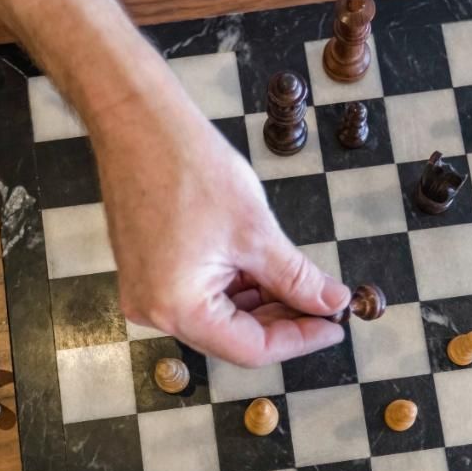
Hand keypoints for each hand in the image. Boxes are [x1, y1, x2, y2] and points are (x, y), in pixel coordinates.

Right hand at [92, 86, 349, 367]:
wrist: (136, 121)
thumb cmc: (189, 168)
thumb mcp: (256, 231)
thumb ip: (297, 278)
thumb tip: (332, 302)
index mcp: (176, 309)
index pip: (251, 349)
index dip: (300, 339)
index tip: (335, 324)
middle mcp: (154, 312)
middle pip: (233, 338)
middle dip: (282, 320)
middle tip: (324, 301)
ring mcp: (146, 294)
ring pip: (219, 318)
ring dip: (261, 304)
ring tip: (299, 280)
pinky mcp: (147, 274)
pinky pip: (199, 297)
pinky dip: (235, 288)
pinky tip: (265, 269)